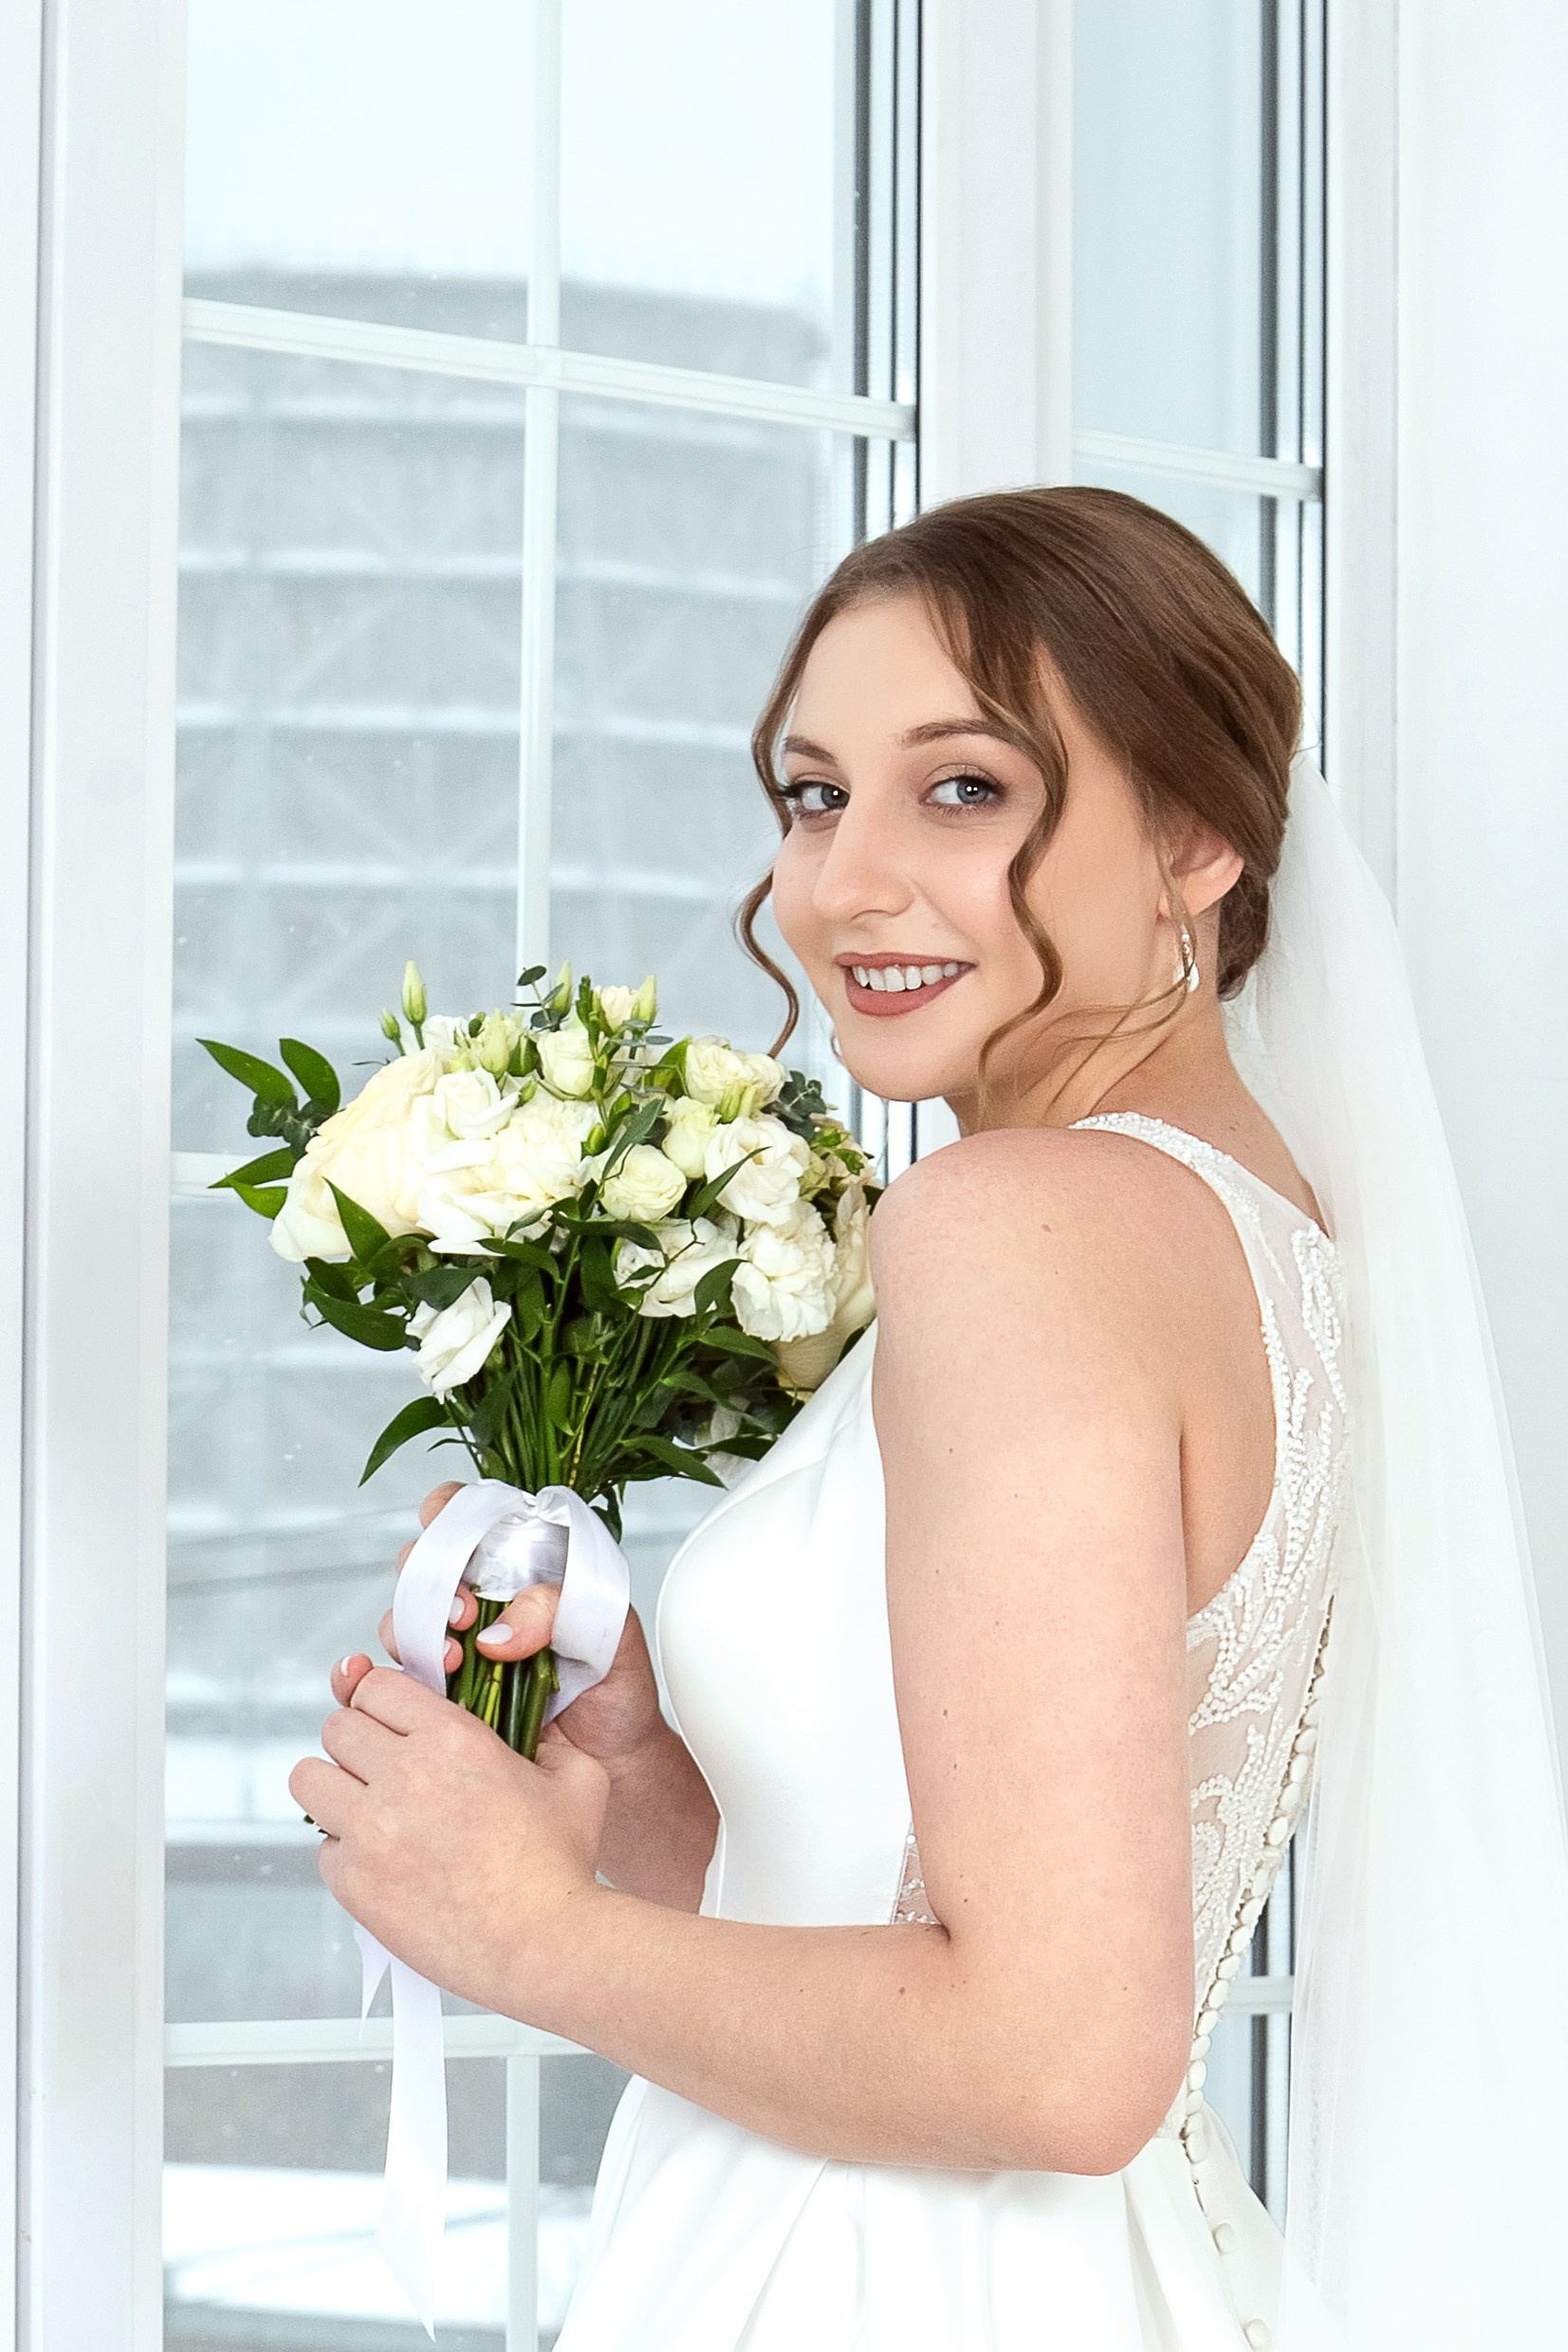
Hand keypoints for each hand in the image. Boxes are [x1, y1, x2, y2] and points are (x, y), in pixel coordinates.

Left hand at [289, 1667, 608, 2010]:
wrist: (543, 1942)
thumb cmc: (560, 1866)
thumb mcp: (576, 1776)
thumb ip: (543, 1741)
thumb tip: (524, 1734)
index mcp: (454, 1738)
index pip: (377, 1687)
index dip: (382, 1702)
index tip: (392, 1723)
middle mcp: (405, 1774)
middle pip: (337, 1727)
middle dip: (358, 1743)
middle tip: (381, 1768)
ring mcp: (372, 1828)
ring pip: (309, 1778)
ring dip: (335, 1788)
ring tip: (365, 1809)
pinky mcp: (354, 1880)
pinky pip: (323, 1846)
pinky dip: (346, 1851)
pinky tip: (384, 1863)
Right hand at [331, 1483, 670, 1786]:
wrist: (611, 1764)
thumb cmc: (616, 1689)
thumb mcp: (609, 1632)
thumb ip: (558, 1608)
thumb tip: (496, 1633)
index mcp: (520, 1563)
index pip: (469, 1514)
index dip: (447, 1512)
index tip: (448, 1530)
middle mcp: (479, 1598)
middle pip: (423, 1562)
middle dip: (430, 1579)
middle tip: (463, 1614)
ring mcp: (453, 1645)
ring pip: (403, 1616)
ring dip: (412, 1630)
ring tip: (449, 1660)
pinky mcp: (436, 1694)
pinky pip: (388, 1676)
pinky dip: (374, 1674)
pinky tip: (386, 1682)